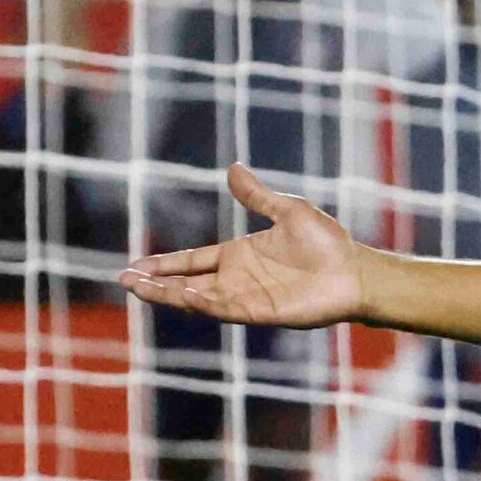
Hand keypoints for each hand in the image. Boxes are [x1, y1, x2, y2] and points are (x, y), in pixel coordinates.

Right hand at [119, 164, 362, 328]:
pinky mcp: (260, 312)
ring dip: (169, 294)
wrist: (356, 271)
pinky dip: (202, 303)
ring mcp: (247, 297)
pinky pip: (224, 308)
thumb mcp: (288, 211)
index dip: (163, 264)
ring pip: (198, 298)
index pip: (191, 260)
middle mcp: (237, 278)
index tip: (135, 266)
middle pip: (186, 282)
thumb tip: (232, 168)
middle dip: (155, 283)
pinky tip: (182, 295)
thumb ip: (257, 195)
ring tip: (138, 289)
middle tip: (124, 280)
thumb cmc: (328, 243)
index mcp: (239, 255)